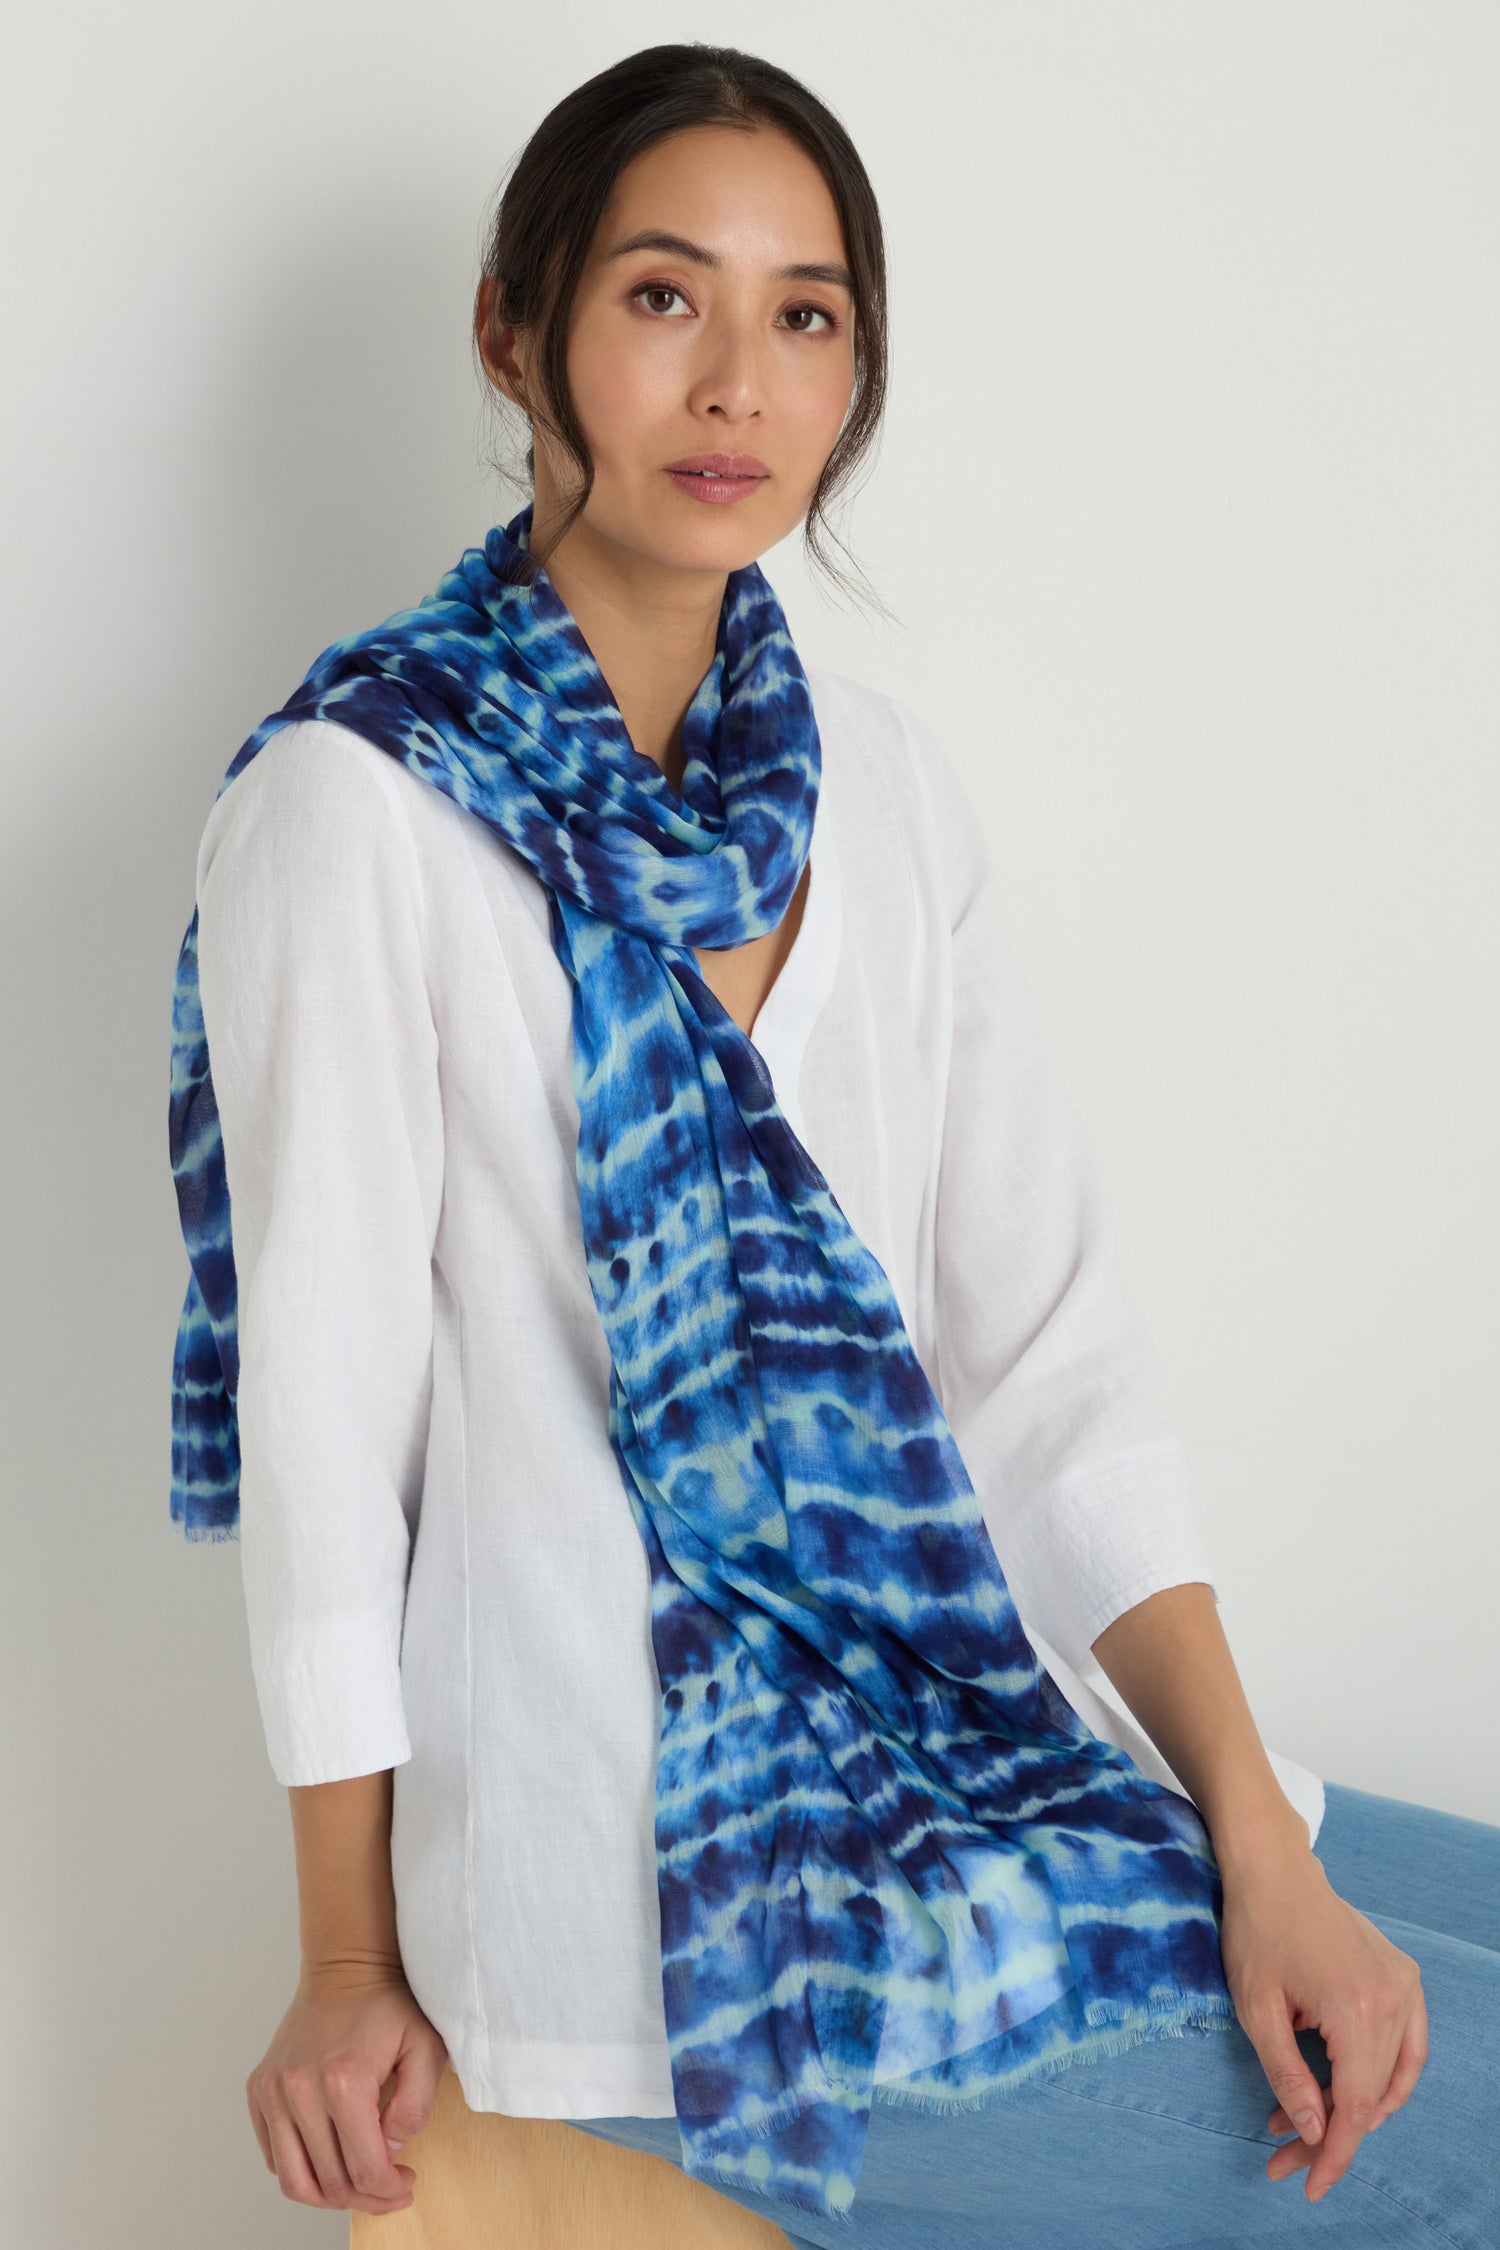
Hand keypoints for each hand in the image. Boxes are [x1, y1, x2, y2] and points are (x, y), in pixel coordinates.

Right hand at [246, 1956, 448, 2215]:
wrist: (347, 1965)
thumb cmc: (390, 2005)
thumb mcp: (426, 2048)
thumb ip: (415, 2107)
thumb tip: (388, 2149)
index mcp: (344, 2082)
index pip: (365, 2170)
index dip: (390, 2190)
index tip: (407, 2183)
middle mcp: (300, 2090)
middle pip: (330, 2182)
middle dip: (366, 2197)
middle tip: (389, 2188)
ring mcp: (273, 2091)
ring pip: (294, 2180)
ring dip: (330, 2195)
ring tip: (358, 2183)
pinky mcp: (259, 2089)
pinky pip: (274, 2156)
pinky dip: (301, 2170)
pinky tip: (331, 2157)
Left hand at [1217, 1837, 1427, 2203]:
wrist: (1274, 1869)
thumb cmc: (1256, 1930)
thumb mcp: (1257, 2009)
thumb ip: (1288, 2075)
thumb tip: (1314, 2131)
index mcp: (1355, 2009)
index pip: (1354, 2107)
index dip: (1333, 2154)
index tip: (1309, 2186)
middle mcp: (1392, 2000)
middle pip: (1371, 2097)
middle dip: (1329, 2134)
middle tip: (1284, 2154)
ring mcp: (1404, 1987)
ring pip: (1392, 2077)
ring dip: (1352, 2108)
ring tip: (1301, 2119)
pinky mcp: (1403, 1977)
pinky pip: (1408, 2046)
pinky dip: (1384, 2078)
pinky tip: (1350, 2094)